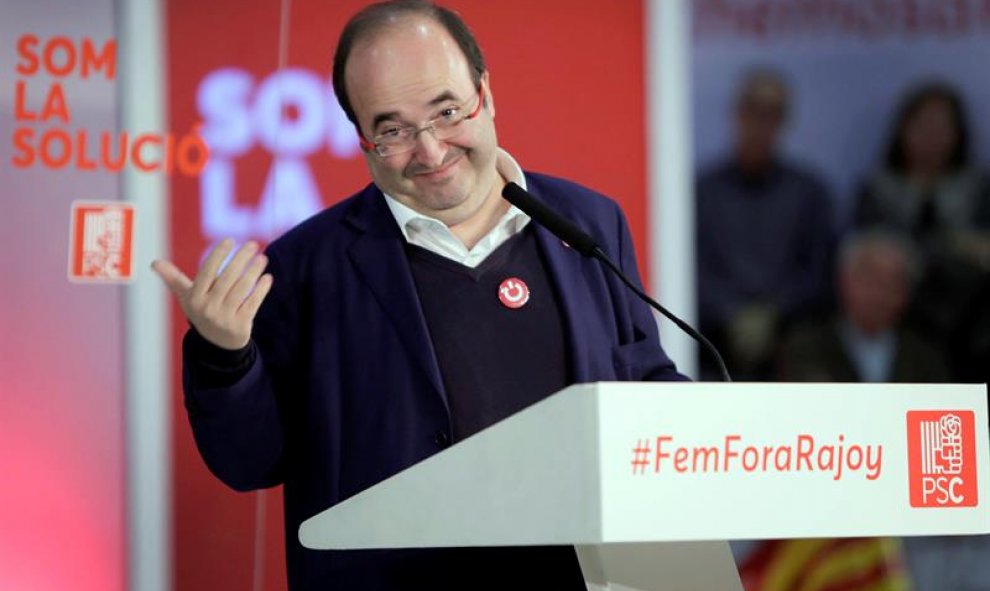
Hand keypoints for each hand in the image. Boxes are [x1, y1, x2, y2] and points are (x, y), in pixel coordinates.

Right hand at [151, 239, 272, 349]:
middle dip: (240, 259)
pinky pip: (252, 303)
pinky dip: (261, 290)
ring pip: (242, 290)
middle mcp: (208, 308)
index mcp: (195, 298)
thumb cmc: (201, 312)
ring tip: (262, 258)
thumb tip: (154, 263)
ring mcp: (224, 318)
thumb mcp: (186, 297)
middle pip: (227, 278)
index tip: (229, 239)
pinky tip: (267, 278)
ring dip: (253, 272)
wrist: (217, 344)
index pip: (207, 272)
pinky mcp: (240, 325)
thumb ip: (173, 279)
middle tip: (252, 244)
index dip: (218, 255)